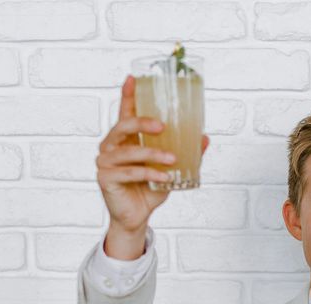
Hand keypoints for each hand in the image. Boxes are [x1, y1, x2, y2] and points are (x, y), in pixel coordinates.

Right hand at [95, 74, 210, 232]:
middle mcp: (110, 146)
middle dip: (142, 122)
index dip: (127, 95)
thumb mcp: (170, 169)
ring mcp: (105, 162)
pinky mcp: (106, 179)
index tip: (133, 78)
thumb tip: (204, 138)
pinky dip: (150, 175)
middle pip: (123, 126)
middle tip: (163, 125)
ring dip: (153, 154)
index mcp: (123, 139)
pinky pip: (131, 173)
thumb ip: (185, 153)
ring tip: (173, 159)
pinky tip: (166, 178)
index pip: (124, 112)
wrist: (136, 217)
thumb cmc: (149, 190)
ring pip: (129, 152)